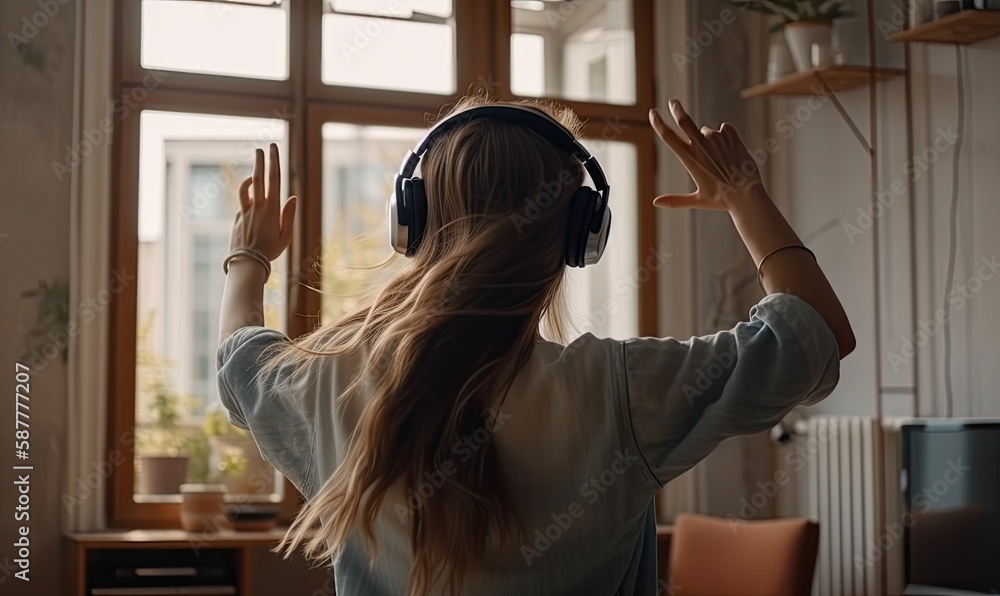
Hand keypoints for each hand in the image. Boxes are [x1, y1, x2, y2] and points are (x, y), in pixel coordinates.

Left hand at [229, 143, 296, 259]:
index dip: (273, 162)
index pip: (273, 180)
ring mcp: (246, 210)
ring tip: (256, 163)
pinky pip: (243, 200)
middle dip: (261, 161)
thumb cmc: (269, 251)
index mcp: (271, 210)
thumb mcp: (286, 236)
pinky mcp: (239, 216)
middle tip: (262, 148)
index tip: (273, 149)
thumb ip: (288, 216)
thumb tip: (292, 198)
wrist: (247, 262)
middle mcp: (258, 207)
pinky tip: (254, 193)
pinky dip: (248, 193)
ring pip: (247, 186)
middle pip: (259, 178)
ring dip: (252, 172)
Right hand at [649, 100, 763, 210]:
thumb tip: (655, 202)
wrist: (747, 194)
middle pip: (684, 120)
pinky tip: (730, 151)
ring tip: (721, 161)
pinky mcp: (731, 135)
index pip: (667, 136)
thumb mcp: (697, 200)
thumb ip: (675, 200)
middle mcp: (700, 145)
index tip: (652, 112)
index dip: (658, 123)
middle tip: (672, 102)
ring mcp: (716, 138)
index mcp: (689, 159)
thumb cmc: (722, 200)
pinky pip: (724, 129)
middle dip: (676, 109)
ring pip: (707, 131)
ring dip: (709, 140)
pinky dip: (725, 137)